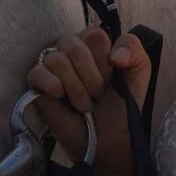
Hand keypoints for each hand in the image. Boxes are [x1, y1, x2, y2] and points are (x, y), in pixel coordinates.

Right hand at [25, 28, 151, 174]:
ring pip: (57, 59)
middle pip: (74, 45)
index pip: (94, 34)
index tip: (112, 78)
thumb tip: (115, 54)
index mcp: (94, 43)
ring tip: (84, 104)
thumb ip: (133, 49)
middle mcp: (71, 49)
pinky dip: (53, 86)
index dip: (104, 59)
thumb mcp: (139, 71)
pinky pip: (37, 72)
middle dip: (91, 77)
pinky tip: (61, 97)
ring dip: (76, 88)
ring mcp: (52, 66)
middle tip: (98, 95)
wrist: (109, 141)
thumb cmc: (122, 106)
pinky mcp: (36, 84)